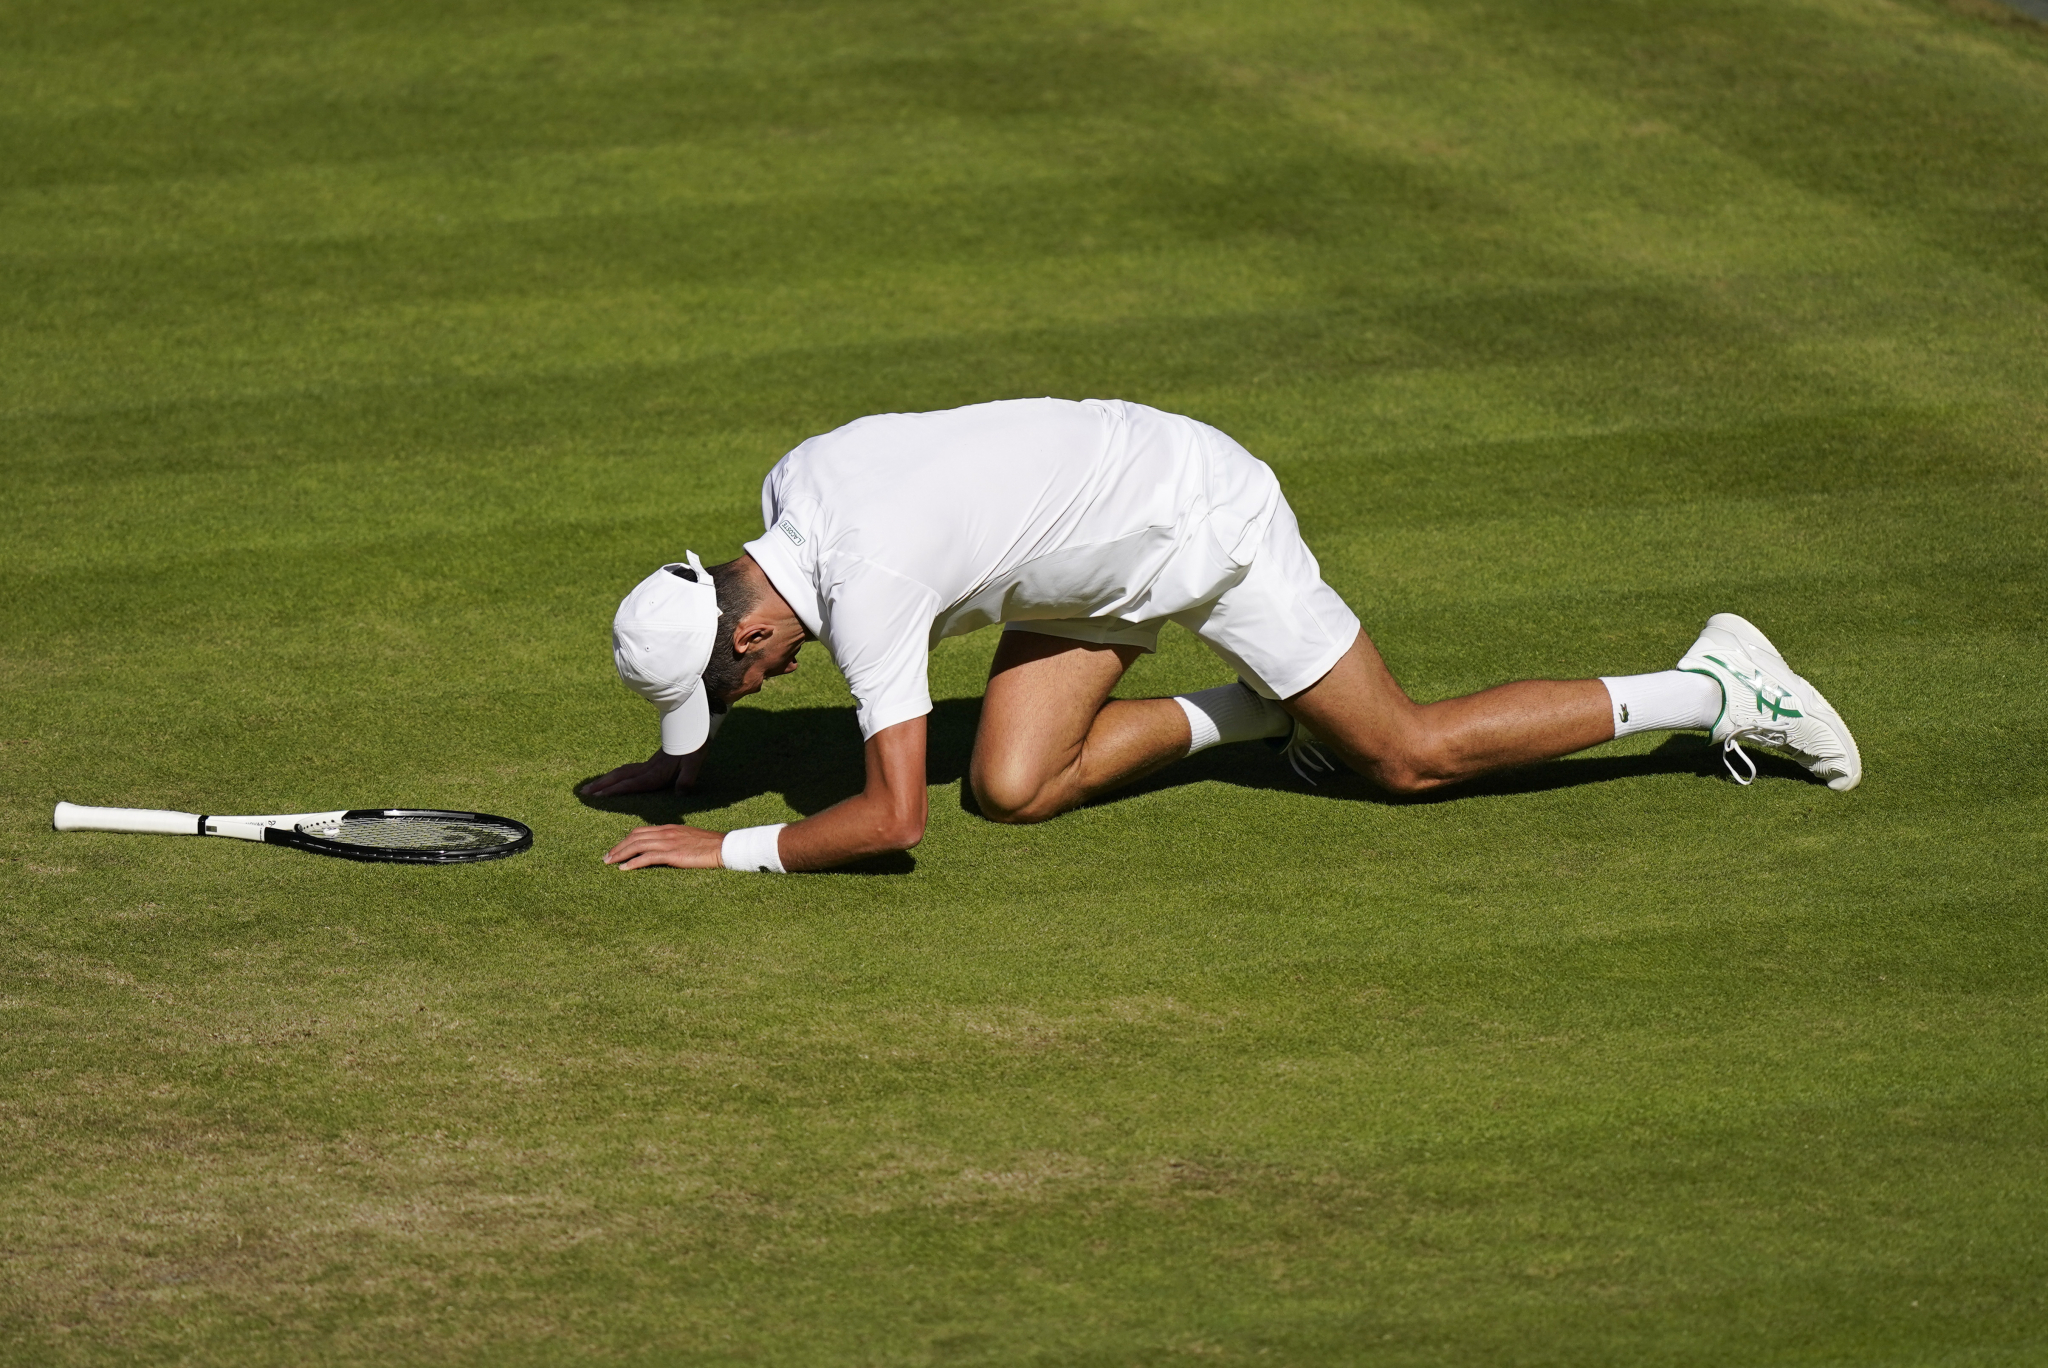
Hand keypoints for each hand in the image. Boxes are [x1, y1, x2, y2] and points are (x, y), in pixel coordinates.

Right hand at [579, 747, 704, 797]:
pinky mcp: (650, 763)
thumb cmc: (693, 749)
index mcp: (655, 773)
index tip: (597, 795)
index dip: (614, 790)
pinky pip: (627, 770)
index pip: (631, 783)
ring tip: (590, 787)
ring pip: (621, 773)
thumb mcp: (693, 764)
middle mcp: (647, 769)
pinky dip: (615, 776)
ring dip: (605, 780)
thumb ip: (686, 779)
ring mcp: (647, 765)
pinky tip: (612, 779)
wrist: (693, 731)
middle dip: (601, 785)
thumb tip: (680, 793)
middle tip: (583, 793)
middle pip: (619, 777)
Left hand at [603, 823, 725, 869]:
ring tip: (610, 863)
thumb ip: (675, 841)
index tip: (617, 849)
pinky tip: (624, 869)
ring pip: (637, 845)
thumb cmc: (710, 845)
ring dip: (620, 854)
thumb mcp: (689, 838)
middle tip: (606, 857)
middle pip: (635, 837)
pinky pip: (647, 857)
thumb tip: (665, 850)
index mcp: (670, 828)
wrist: (724, 846)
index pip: (641, 831)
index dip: (626, 840)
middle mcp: (666, 832)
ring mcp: (668, 842)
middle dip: (618, 847)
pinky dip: (633, 863)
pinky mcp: (672, 853)